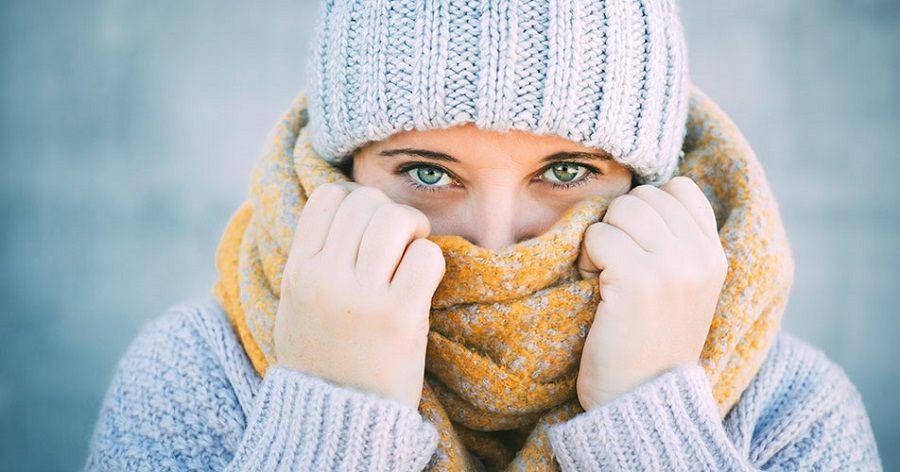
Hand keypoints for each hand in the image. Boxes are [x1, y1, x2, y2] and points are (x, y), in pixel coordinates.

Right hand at [274, 182, 445, 408]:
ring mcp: (363, 297)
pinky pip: (427, 256)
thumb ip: (312, 259)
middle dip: (390, 212)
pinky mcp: (400, 316)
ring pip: (396, 220)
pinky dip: (432, 260)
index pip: (328, 197)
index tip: (367, 224)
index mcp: (298, 271)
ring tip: (413, 251)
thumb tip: (343, 207)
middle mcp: (326, 278)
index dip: (355, 200)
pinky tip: (423, 281)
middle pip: (366, 202)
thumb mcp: (297, 305)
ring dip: (413, 229)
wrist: (337, 418)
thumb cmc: (323, 357)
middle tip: (400, 238)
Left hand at [575, 176, 727, 409]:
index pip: (679, 188)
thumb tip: (641, 195)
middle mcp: (700, 256)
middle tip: (616, 268)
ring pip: (619, 210)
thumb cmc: (649, 345)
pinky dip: (587, 260)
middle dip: (618, 226)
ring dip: (601, 241)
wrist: (641, 401)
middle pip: (642, 197)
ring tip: (607, 279)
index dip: (646, 209)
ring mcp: (672, 266)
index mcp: (714, 256)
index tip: (637, 247)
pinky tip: (597, 290)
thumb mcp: (683, 290)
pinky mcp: (638, 279)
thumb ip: (676, 244)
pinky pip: (597, 236)